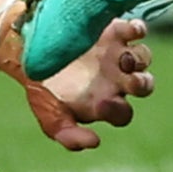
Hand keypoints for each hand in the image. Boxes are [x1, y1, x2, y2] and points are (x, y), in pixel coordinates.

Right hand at [28, 15, 153, 149]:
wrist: (29, 52)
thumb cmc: (43, 89)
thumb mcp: (50, 117)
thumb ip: (69, 136)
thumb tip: (94, 142)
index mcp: (105, 103)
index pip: (123, 114)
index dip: (117, 111)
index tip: (101, 102)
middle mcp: (117, 80)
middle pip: (143, 85)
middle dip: (141, 84)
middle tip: (130, 80)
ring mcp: (118, 55)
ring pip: (142, 57)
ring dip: (139, 58)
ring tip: (124, 56)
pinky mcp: (114, 31)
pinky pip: (135, 30)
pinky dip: (137, 29)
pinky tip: (132, 30)